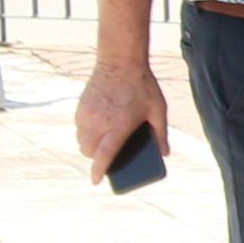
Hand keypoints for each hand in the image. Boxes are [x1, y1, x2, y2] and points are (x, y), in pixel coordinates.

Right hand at [75, 57, 168, 183]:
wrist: (120, 61)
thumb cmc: (143, 86)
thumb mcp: (158, 110)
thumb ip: (161, 134)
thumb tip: (164, 154)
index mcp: (118, 126)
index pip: (104, 154)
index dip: (98, 170)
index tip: (96, 181)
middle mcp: (99, 122)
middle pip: (89, 151)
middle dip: (97, 158)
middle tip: (109, 157)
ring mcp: (87, 114)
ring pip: (81, 140)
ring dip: (90, 145)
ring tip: (105, 143)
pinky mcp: (80, 107)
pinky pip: (79, 128)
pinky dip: (86, 133)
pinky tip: (99, 128)